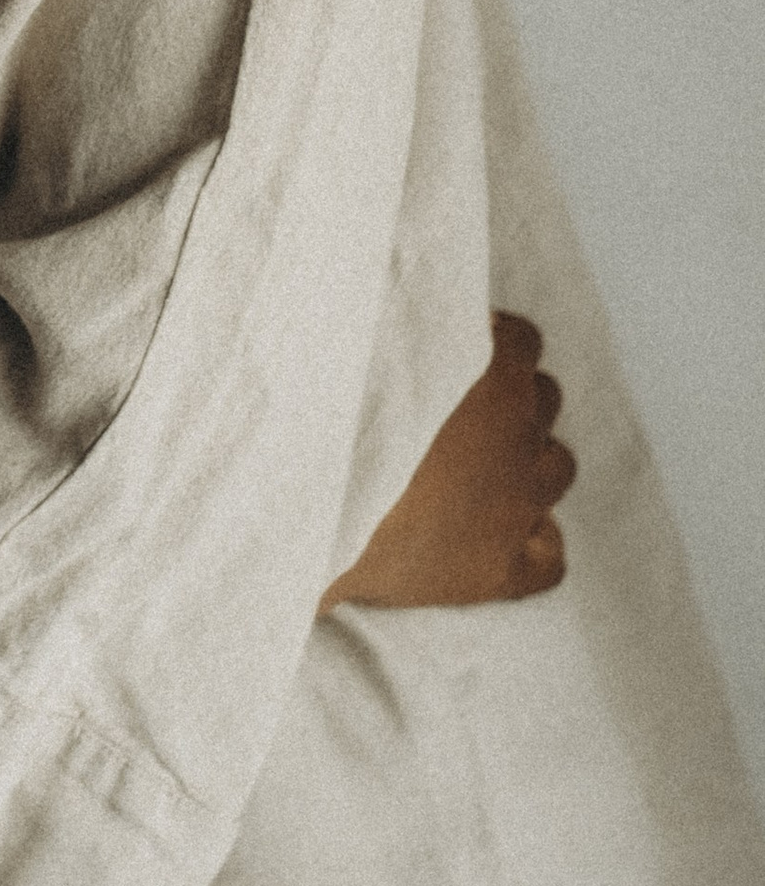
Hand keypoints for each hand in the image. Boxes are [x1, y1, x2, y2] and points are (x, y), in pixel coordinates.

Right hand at [321, 312, 575, 612]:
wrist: (327, 540)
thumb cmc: (332, 449)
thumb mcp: (358, 374)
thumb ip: (395, 350)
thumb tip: (391, 314)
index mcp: (488, 382)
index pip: (521, 340)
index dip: (493, 341)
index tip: (461, 345)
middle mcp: (519, 440)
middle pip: (544, 399)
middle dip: (510, 398)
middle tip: (460, 410)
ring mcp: (520, 508)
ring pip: (557, 468)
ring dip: (527, 461)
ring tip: (479, 471)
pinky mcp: (507, 570)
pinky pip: (548, 555)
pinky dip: (531, 540)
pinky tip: (499, 538)